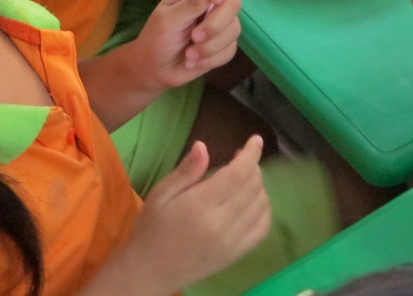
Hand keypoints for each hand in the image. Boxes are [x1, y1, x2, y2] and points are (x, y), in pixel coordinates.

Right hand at [117, 137, 271, 291]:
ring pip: (261, 205)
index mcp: (200, 205)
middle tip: (239, 160)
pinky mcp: (235, 255)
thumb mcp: (160, 195)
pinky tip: (253, 202)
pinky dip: (264, 211)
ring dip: (259, 187)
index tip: (255, 139)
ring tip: (244, 180)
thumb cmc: (151, 229)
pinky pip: (262, 229)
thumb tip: (203, 145)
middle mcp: (220, 224)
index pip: (238, 173)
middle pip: (252, 186)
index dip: (251, 153)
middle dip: (252, 167)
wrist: (148, 273)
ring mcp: (231, 242)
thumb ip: (186, 171)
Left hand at [128, 0, 242, 89]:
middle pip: (234, 4)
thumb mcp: (168, 19)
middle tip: (194, 36)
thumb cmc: (157, 38)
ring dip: (209, 46)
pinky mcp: (224, 46)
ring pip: (234, 30)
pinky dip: (210, 59)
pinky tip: (194, 61)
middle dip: (215, 24)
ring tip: (189, 54)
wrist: (155, 70)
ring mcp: (221, 26)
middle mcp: (213, 5)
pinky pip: (230, 50)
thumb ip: (191, 2)